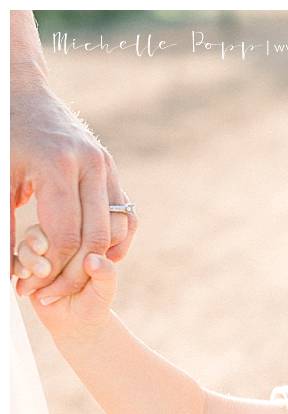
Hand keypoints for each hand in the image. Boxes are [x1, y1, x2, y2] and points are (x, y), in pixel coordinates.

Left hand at [11, 82, 136, 300]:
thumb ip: (3, 225)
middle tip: (49, 293)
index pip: (64, 235)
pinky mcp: (111, 169)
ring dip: (99, 259)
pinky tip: (95, 257)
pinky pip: (124, 214)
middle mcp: (89, 166)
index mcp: (56, 168)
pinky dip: (115, 240)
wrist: (23, 94)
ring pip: (116, 228)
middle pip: (95, 237)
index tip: (26, 288)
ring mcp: (105, 166)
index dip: (48, 269)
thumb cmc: (4, 139)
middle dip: (72, 273)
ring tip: (71, 277)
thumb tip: (8, 271)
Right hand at [14, 224, 117, 340]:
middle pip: (54, 228)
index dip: (77, 242)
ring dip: (32, 256)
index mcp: (91, 241)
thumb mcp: (106, 290)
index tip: (79, 260)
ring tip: (41, 275)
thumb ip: (106, 274)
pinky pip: (18, 253)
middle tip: (50, 271)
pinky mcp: (30, 261)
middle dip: (51, 250)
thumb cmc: (95, 302)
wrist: (75, 322)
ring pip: (33, 237)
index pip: (83, 226)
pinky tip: (27, 277)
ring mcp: (47, 250)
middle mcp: (69, 241)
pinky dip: (20, 264)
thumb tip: (93, 259)